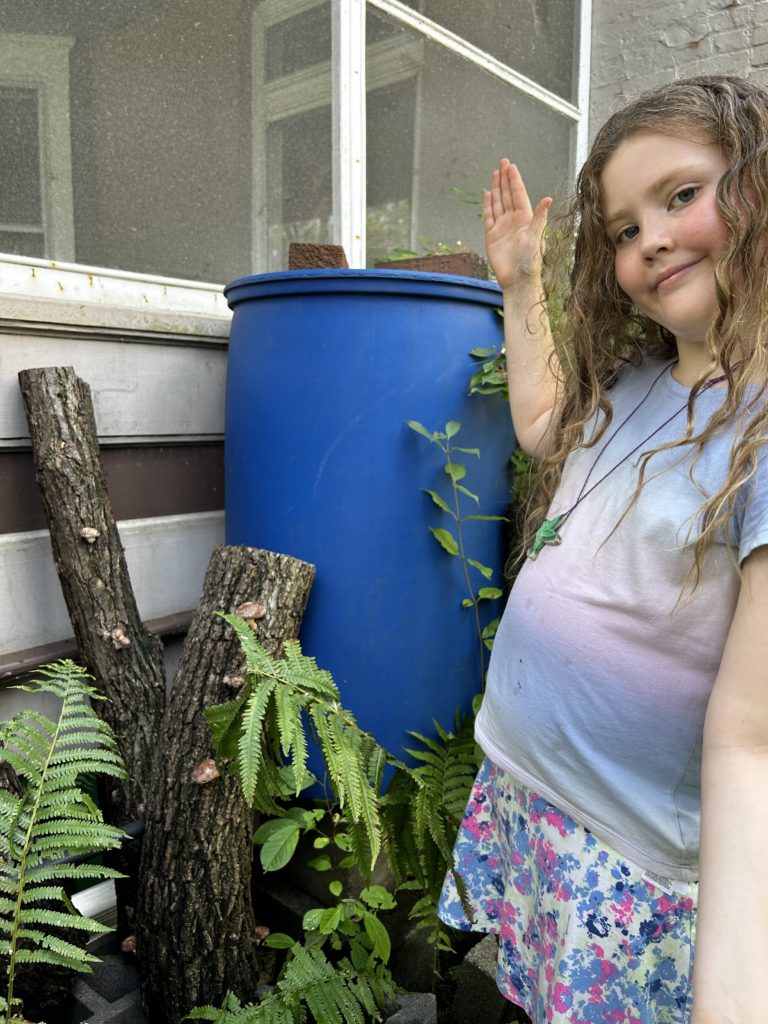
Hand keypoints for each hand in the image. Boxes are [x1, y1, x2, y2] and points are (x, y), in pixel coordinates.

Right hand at [483, 159, 551, 290]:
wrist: (518, 280)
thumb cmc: (530, 261)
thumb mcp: (536, 237)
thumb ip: (539, 217)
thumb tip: (547, 199)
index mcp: (525, 218)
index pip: (518, 194)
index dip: (514, 180)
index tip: (511, 166)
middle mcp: (513, 220)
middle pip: (507, 195)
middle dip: (505, 179)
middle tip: (502, 162)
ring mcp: (502, 227)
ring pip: (498, 203)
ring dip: (496, 188)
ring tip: (494, 173)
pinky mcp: (492, 236)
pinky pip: (489, 217)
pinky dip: (488, 205)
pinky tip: (488, 194)